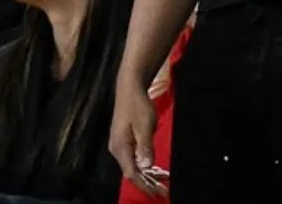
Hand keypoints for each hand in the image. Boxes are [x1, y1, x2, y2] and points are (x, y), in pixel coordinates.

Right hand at [110, 74, 164, 196]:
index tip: (158, 193)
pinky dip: (145, 165)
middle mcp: (117, 149)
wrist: (130, 88)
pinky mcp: (125, 141)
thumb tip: (146, 166)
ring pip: (133, 166)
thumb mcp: (145, 125)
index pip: (131, 173)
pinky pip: (134, 158)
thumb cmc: (138, 105)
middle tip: (164, 192)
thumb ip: (145, 146)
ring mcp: (120, 145)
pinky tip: (156, 170)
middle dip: (147, 183)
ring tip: (162, 184)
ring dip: (147, 176)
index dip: (145, 184)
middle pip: (132, 172)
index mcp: (120, 147)